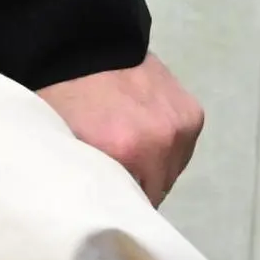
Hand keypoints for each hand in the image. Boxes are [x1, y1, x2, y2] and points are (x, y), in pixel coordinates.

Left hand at [37, 52, 202, 205]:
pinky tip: (146, 139)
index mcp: (129, 152)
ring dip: (155, 170)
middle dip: (138, 189)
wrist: (89, 47)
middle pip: (157, 190)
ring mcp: (181, 126)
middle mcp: (163, 141)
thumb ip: (88, 181)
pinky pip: (182, 149)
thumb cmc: (66, 100)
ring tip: (131, 156)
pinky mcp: (192, 113)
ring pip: (172, 171)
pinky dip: (167, 150)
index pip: (134, 207)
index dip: (120, 209)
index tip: (108, 206)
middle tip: (116, 179)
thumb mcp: (66, 147)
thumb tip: (100, 212)